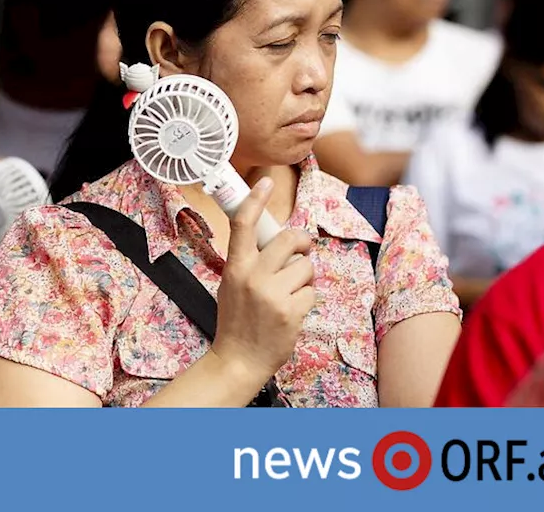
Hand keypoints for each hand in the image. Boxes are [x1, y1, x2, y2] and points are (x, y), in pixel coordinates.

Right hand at [211, 177, 315, 380]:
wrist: (238, 360)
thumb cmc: (236, 322)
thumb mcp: (231, 286)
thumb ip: (250, 263)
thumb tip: (275, 244)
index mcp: (235, 268)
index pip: (243, 225)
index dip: (255, 200)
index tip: (265, 182)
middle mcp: (253, 277)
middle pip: (288, 239)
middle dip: (302, 242)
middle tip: (302, 250)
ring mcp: (272, 294)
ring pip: (306, 267)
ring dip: (305, 278)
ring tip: (291, 293)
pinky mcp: (291, 310)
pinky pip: (311, 291)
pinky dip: (307, 300)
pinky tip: (293, 311)